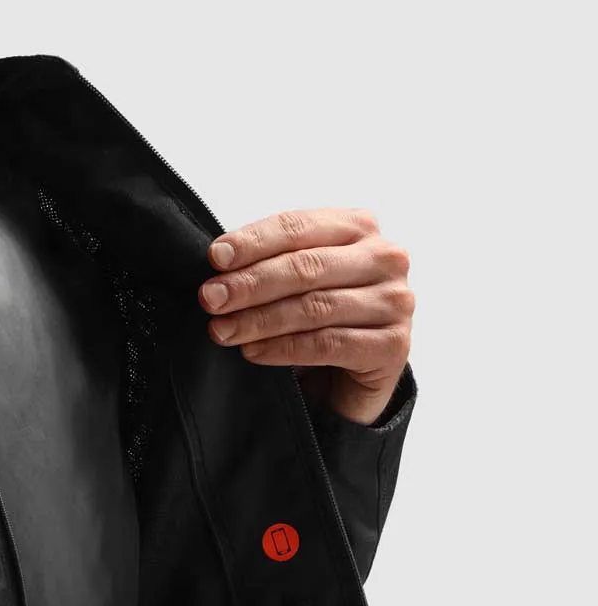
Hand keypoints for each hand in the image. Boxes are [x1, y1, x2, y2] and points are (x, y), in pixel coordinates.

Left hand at [198, 207, 413, 425]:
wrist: (351, 378)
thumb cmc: (317, 319)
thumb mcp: (296, 281)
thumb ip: (270, 263)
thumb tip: (217, 262)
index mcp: (358, 227)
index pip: (297, 226)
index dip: (253, 241)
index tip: (214, 258)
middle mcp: (384, 258)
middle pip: (305, 267)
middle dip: (250, 283)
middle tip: (210, 298)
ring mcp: (394, 302)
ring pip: (314, 307)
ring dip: (259, 319)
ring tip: (221, 330)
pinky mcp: (393, 346)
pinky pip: (327, 344)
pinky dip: (283, 348)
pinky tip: (251, 352)